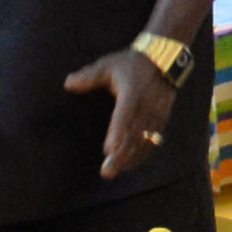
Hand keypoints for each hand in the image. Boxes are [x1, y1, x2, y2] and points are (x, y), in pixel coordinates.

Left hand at [65, 47, 180, 179]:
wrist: (163, 60)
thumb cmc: (130, 64)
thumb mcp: (108, 65)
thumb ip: (88, 76)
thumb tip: (68, 83)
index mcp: (132, 92)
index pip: (125, 115)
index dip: (117, 132)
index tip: (108, 150)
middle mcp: (147, 106)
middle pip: (134, 134)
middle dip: (121, 154)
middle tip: (107, 172)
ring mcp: (157, 114)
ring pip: (144, 141)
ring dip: (130, 157)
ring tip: (114, 171)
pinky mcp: (162, 119)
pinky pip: (153, 140)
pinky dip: (141, 154)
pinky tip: (128, 164)